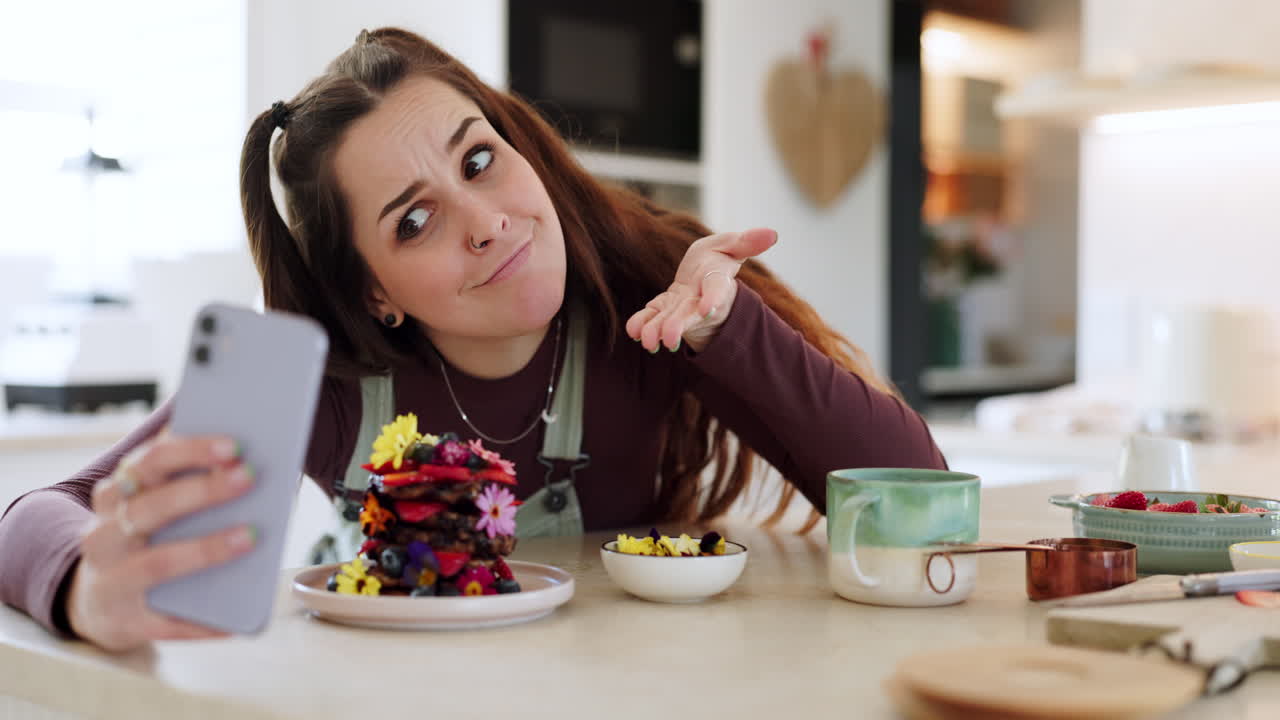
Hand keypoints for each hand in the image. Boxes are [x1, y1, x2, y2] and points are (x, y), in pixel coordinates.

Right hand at [67, 434, 254, 651]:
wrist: (97, 604)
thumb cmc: (142, 539)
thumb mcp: (148, 502)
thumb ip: (182, 479)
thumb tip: (246, 459)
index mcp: (114, 496)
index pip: (148, 463)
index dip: (190, 451)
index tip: (234, 445)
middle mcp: (105, 536)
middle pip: (151, 507)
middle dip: (203, 491)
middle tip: (249, 477)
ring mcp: (113, 582)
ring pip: (158, 563)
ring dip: (207, 549)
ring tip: (251, 536)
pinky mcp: (128, 623)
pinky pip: (169, 623)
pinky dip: (203, 622)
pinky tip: (236, 618)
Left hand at [626, 228, 777, 352]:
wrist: (699, 278)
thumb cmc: (715, 260)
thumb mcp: (731, 245)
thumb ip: (747, 242)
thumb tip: (773, 234)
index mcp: (716, 281)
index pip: (717, 289)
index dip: (713, 298)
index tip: (707, 308)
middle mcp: (697, 300)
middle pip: (690, 314)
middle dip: (679, 325)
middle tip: (669, 338)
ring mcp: (679, 308)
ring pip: (668, 321)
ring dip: (657, 330)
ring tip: (647, 340)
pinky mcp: (662, 309)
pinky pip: (651, 318)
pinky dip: (641, 324)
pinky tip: (633, 330)